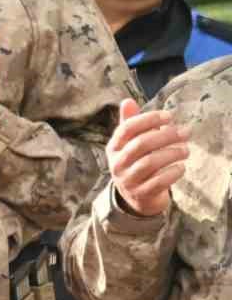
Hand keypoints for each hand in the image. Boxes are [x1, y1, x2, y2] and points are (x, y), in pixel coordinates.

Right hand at [107, 98, 188, 216]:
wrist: (136, 199)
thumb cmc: (136, 164)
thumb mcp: (131, 144)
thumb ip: (130, 123)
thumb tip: (127, 101)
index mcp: (114, 148)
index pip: (127, 129)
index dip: (148, 119)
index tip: (169, 116)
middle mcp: (117, 164)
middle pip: (141, 144)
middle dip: (166, 136)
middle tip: (185, 132)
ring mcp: (128, 180)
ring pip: (150, 162)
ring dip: (172, 153)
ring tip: (186, 150)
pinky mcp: (141, 194)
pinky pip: (159, 181)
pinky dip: (173, 172)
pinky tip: (181, 167)